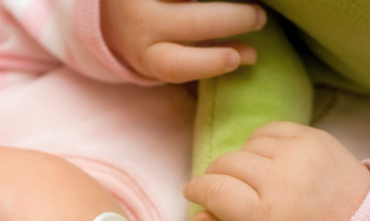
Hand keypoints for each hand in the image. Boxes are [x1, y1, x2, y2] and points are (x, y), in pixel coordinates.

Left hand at [101, 0, 266, 82]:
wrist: (110, 12)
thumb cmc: (151, 38)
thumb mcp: (167, 55)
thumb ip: (203, 59)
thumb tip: (251, 56)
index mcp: (146, 57)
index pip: (174, 66)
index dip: (207, 63)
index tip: (237, 58)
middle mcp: (142, 26)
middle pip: (192, 23)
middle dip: (232, 20)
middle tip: (259, 18)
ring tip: (252, 0)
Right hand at [184, 122, 369, 220]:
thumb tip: (197, 217)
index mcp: (266, 217)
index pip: (214, 190)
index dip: (197, 190)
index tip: (193, 193)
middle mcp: (282, 180)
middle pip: (225, 164)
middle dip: (216, 177)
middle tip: (222, 191)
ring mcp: (300, 154)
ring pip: (245, 145)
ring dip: (240, 160)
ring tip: (251, 179)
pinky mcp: (315, 137)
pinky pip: (270, 130)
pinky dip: (261, 144)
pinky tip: (267, 161)